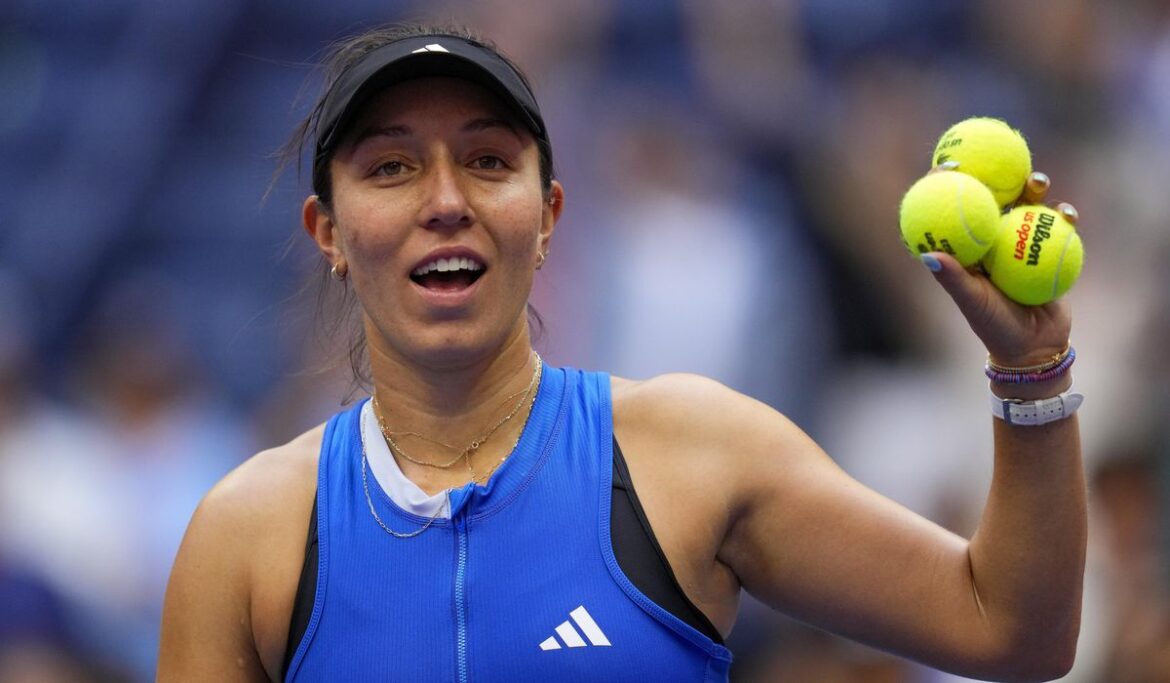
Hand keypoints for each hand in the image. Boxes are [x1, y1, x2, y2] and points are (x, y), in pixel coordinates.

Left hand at [922, 170, 1074, 365]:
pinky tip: (1067, 212)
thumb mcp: (973, 302)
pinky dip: (1063, 217)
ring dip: (1033, 189)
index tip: (949, 166)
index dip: (948, 184)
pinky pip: (1057, 227)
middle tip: (1003, 163)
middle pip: (993, 198)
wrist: (1035, 346)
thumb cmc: (995, 326)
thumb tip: (928, 255)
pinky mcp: (1048, 249)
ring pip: (1026, 207)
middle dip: (997, 174)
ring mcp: (1020, 242)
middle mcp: (990, 239)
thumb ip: (953, 279)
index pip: (953, 209)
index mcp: (966, 248)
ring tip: (1038, 182)